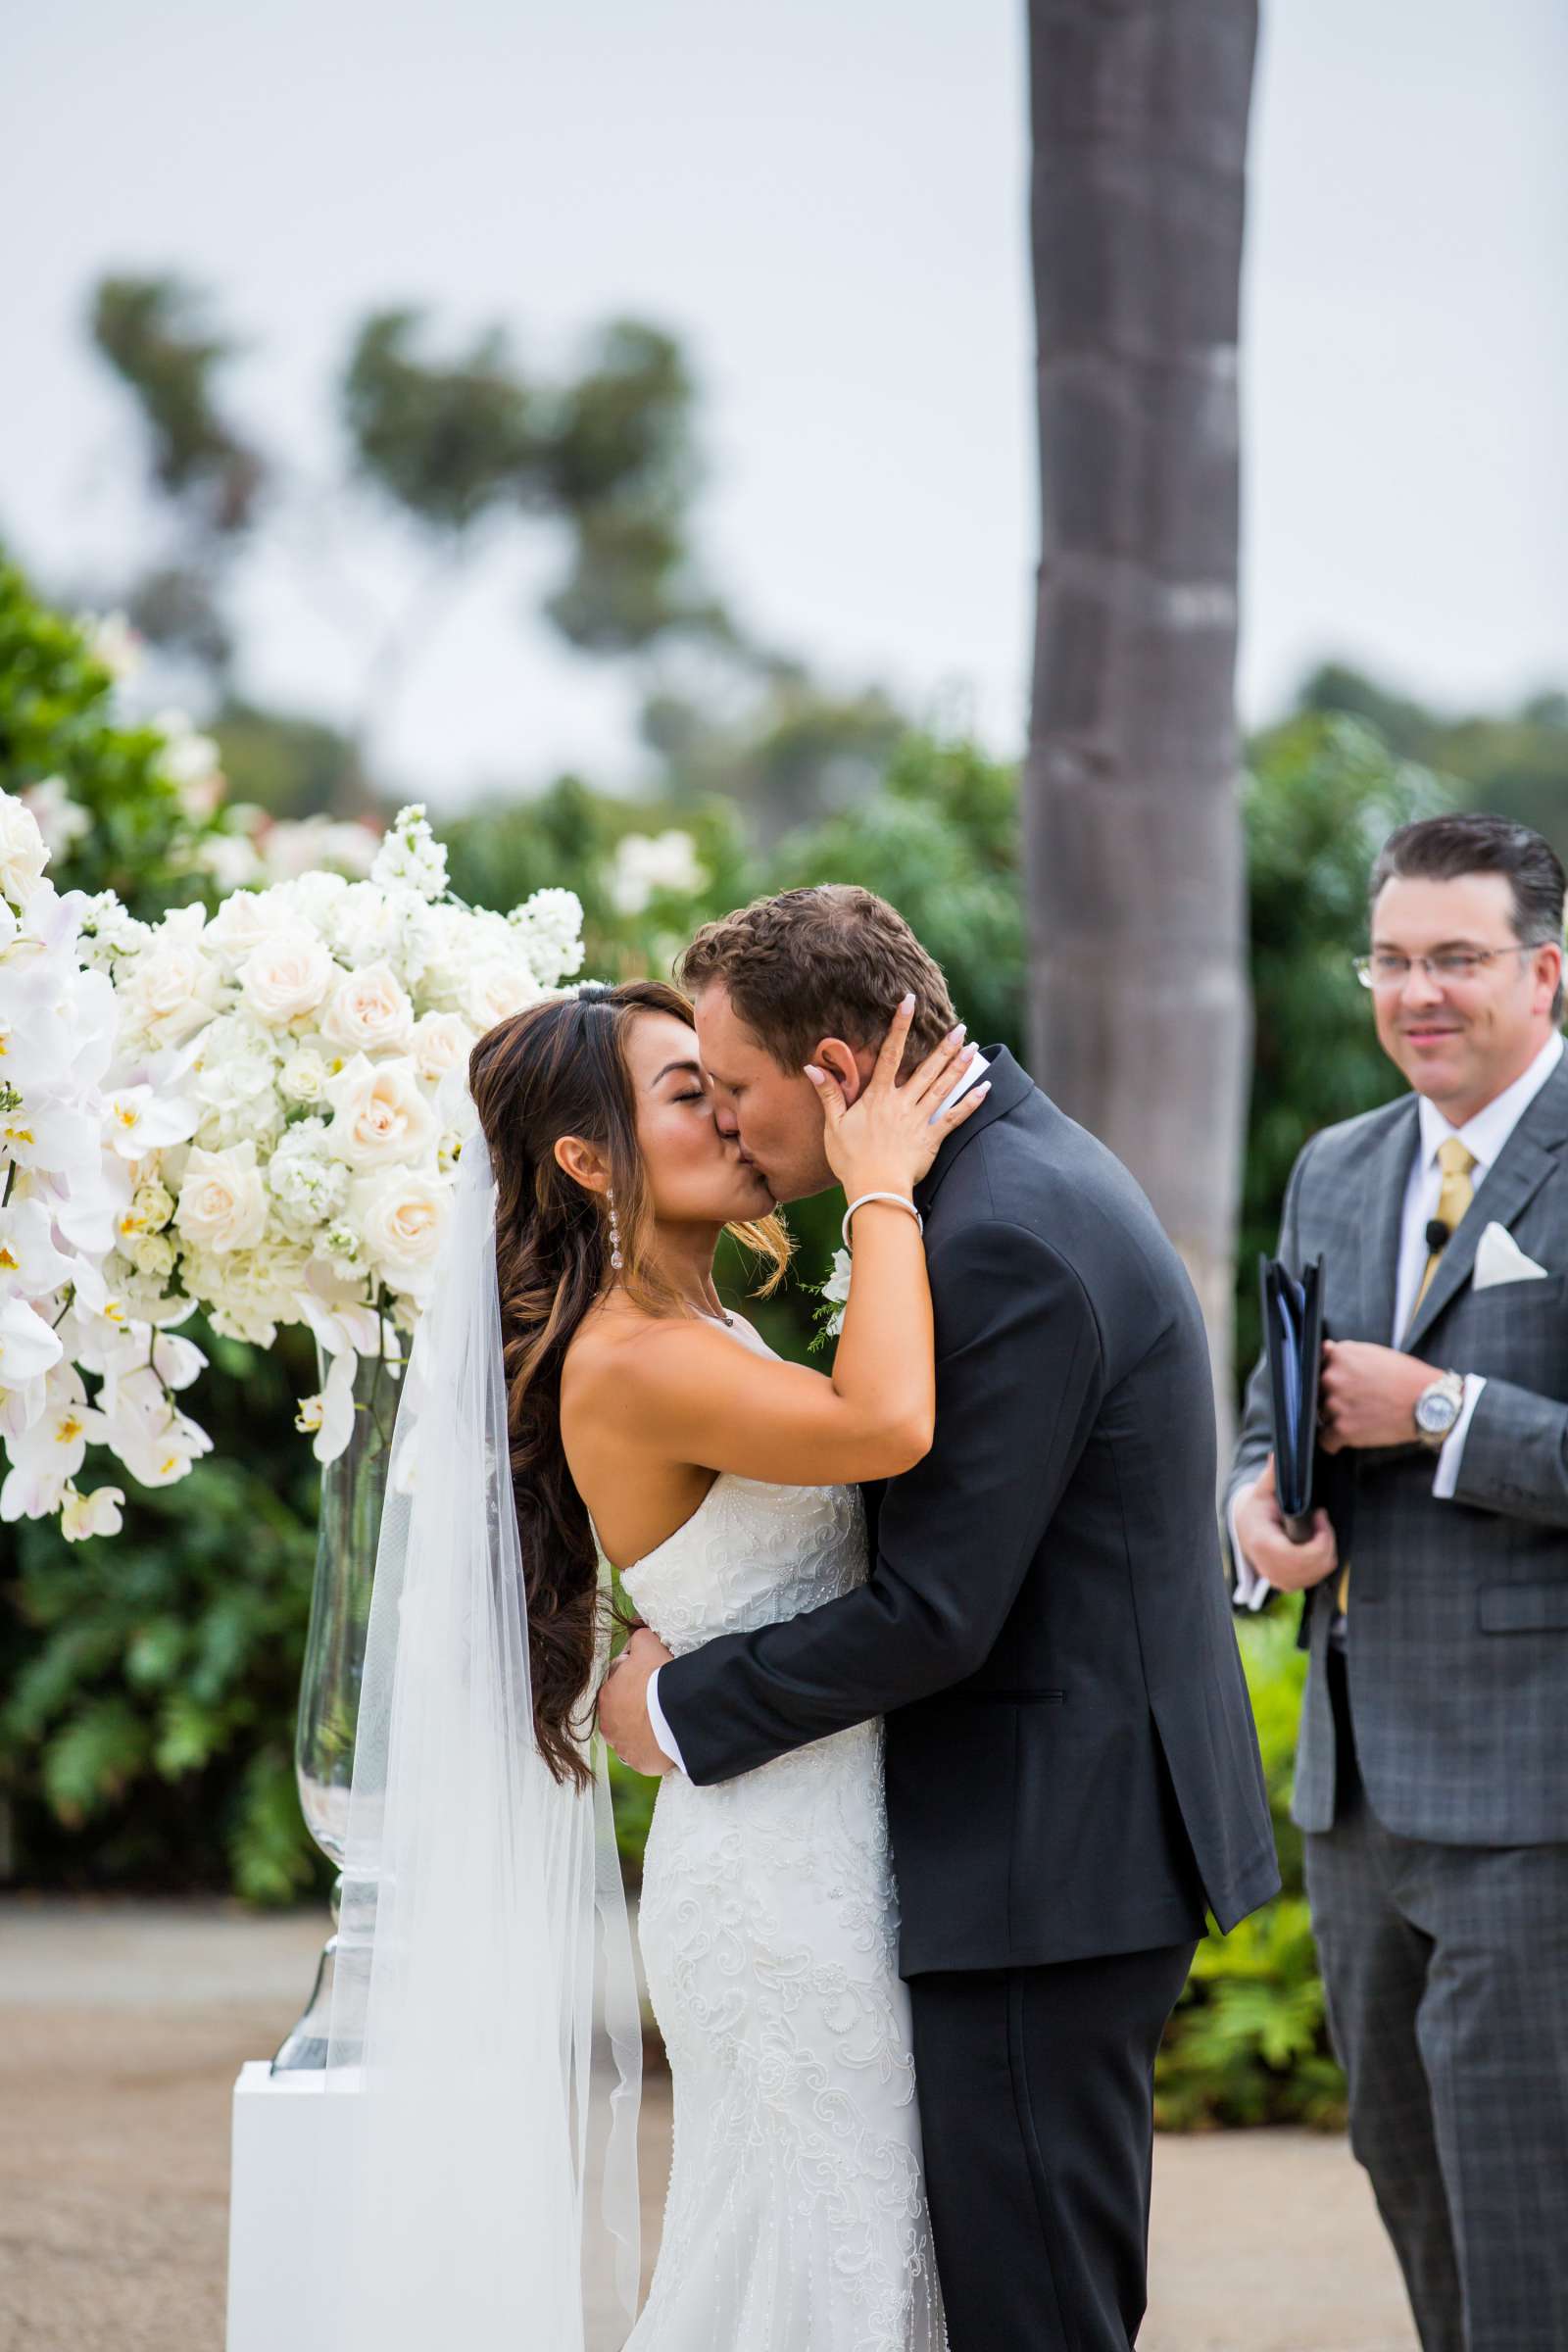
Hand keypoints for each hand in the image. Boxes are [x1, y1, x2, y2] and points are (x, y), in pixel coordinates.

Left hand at [598, 1624, 676, 1775]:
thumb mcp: (647, 1645)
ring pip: (631, 1736)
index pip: (618, 1687)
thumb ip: (638, 1637)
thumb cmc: (659, 1679)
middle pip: (623, 1714)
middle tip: (659, 1703)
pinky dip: (653, 1749)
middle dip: (636, 1708)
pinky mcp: (639, 1764)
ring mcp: (623, 1748)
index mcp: (606, 1696)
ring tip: (664, 1722)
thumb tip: (635, 1629)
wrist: (675, 1715)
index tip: (652, 1683)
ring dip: (643, 1730)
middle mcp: (608, 1725)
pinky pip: (645, 1756)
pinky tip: (666, 1739)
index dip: (636, 1683)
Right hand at [806, 994, 987, 1200]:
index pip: (889, 1054)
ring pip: (943, 1088)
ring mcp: (920, 1120)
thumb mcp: (834, 1126)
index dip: (899, 1026)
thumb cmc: (851, 1160)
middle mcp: (902, 1103)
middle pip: (926, 1068)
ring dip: (959, 1066)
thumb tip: (812, 1067)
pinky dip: (971, 1103)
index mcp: (878, 1097)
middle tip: (960, 1027)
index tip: (908, 1003)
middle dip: (944, 1046)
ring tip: (973, 1048)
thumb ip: (828, 1094)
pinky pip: (955, 1118)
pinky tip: (986, 1088)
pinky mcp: (932, 1139)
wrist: (875, 1189)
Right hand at [1232, 1452, 1339, 1591]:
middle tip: (1320, 1519)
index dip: (1321, 1536)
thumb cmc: (1255, 1511)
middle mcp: (1271, 1568)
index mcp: (1264, 1545)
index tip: (1319, 1514)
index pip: (1303, 1554)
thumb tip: (1277, 1455)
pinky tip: (1313, 1543)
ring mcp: (1280, 1580)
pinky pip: (1318, 1575)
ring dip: (1326, 1548)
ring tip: (1316, 1529)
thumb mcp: (1261, 1492)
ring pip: (1321, 1569)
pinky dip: (1322, 1559)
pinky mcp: (1289, 1585)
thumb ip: (1272, 1475)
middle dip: (1326, 1539)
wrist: (1245, 1532)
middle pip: (1317, 1562)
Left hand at [1318, 1340, 1438, 1452]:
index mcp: (1340, 1356)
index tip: (1342, 1385)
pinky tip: (1347, 1437)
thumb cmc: (1406, 1377)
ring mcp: (1335, 1404)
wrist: (1430, 1403)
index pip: (1319, 1367)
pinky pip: (1326, 1440)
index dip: (1330, 1378)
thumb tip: (1325, 1350)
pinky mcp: (1343, 1429)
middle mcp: (1332, 1378)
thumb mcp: (1375, 1353)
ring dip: (1336, 1418)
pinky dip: (1334, 1441)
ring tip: (1362, 1417)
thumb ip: (1346, 1353)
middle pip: (1319, 1392)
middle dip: (1333, 1398)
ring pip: (1322, 1415)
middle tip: (1357, 1402)